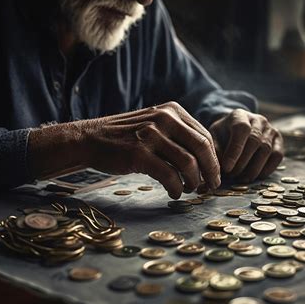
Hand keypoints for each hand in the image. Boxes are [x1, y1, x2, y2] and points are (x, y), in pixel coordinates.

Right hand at [29, 102, 220, 198]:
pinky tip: (174, 193)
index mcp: (172, 110)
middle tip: (210, 187)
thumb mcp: (155, 123)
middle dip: (211, 171)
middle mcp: (165, 119)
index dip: (214, 159)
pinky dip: (176, 188)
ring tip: (189, 190)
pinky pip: (170, 175)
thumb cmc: (126, 136)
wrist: (90, 139)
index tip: (214, 174)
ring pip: (189, 164)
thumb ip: (178, 134)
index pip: (204, 136)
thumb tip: (207, 160)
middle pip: (202, 148)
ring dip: (193, 182)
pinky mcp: (139, 154)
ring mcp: (151, 135)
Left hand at [209, 109, 282, 181]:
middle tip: (232, 176)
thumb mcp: (214, 139)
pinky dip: (266, 169)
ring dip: (254, 169)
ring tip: (241, 179)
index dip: (234, 150)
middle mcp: (258, 120)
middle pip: (255, 141)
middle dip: (242, 163)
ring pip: (266, 150)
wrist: (236, 130)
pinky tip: (255, 177)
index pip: (241, 130)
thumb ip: (215, 151)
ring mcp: (271, 129)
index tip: (226, 168)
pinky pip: (277, 156)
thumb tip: (215, 171)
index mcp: (240, 115)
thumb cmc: (223, 135)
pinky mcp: (279, 141)